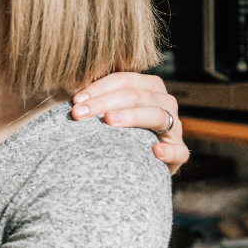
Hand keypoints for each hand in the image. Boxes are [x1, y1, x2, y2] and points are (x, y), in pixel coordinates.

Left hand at [71, 73, 189, 174]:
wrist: (134, 166)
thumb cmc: (117, 133)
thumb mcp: (109, 111)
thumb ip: (95, 100)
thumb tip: (67, 95)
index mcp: (149, 87)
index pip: (124, 80)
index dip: (99, 88)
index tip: (76, 100)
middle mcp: (164, 103)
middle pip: (137, 96)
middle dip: (104, 103)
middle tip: (79, 114)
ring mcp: (174, 127)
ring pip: (157, 115)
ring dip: (131, 117)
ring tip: (109, 122)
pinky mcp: (179, 152)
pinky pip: (178, 150)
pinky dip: (168, 150)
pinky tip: (154, 151)